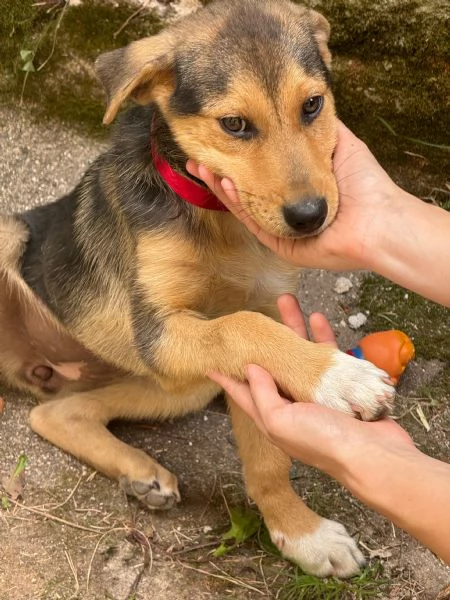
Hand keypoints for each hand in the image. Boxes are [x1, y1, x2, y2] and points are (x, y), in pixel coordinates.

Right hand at [187, 121, 399, 271]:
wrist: (378, 219)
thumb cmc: (365, 184)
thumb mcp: (338, 144)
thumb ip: (314, 127)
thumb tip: (302, 100)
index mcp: (298, 188)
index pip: (261, 170)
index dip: (241, 151)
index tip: (223, 132)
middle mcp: (287, 208)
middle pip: (246, 190)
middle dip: (222, 172)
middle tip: (199, 155)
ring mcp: (282, 227)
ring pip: (245, 206)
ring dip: (222, 186)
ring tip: (203, 166)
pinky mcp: (282, 244)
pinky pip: (254, 223)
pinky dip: (238, 204)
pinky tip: (225, 182)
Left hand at [209, 294, 414, 479]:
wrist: (373, 455)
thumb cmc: (324, 441)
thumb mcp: (281, 421)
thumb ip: (262, 394)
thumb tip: (250, 368)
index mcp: (273, 416)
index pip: (243, 392)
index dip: (227, 376)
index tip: (211, 360)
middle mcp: (292, 403)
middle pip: (273, 365)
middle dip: (263, 340)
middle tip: (254, 313)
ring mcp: (317, 393)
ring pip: (300, 354)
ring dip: (294, 328)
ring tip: (287, 301)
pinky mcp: (341, 385)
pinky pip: (327, 355)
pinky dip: (322, 336)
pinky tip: (318, 317)